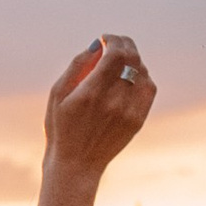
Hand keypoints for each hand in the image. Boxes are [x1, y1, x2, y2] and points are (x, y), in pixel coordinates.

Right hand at [36, 33, 154, 205]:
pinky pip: (149, 88)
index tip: (105, 39)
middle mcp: (114, 102)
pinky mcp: (138, 120)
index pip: (116, 54)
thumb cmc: (61, 128)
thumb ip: (76, 66)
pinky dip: (143, 76)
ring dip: (133, 60)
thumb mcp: (57, 95)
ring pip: (142, 71)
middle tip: (115, 43)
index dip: (114, 40)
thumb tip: (97, 44)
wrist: (76, 166)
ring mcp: (129, 112)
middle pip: (132, 59)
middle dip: (124, 44)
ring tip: (120, 61)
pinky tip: (131, 76)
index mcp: (91, 93)